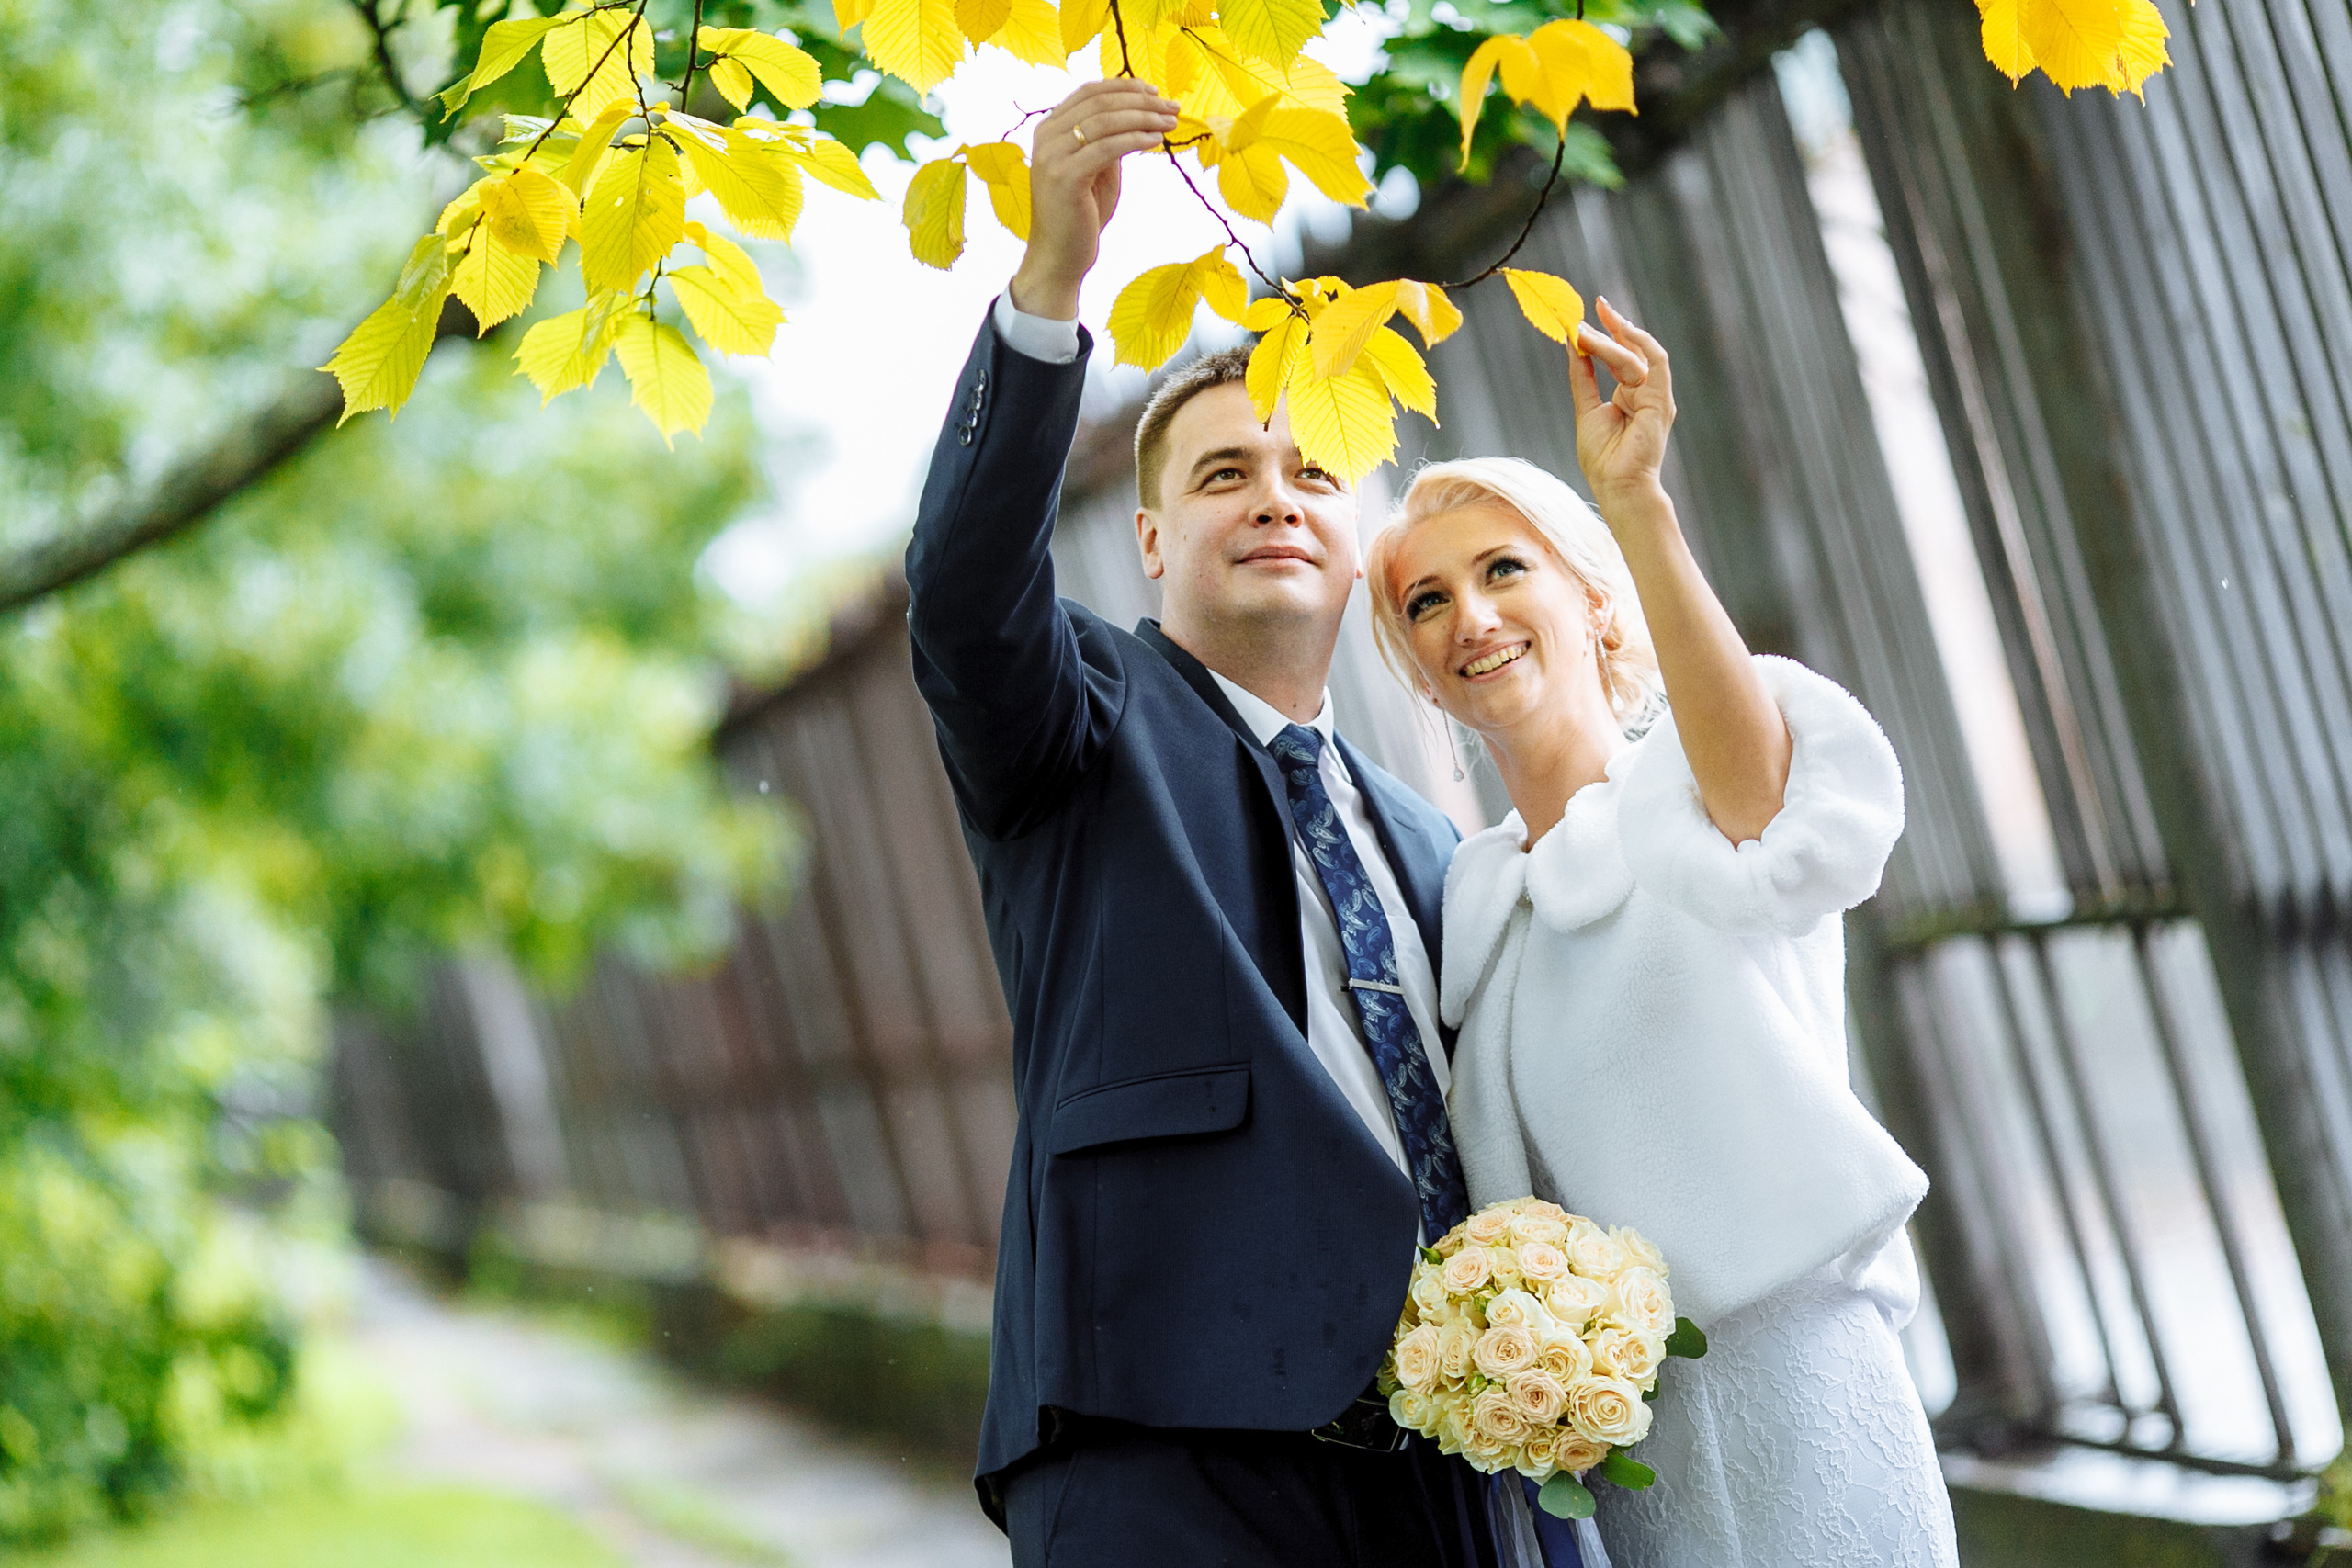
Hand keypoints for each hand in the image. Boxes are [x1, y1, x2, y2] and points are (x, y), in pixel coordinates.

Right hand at [1008, 80, 1178, 321]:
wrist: (1059, 258)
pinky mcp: (1064, 176)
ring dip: (1144, 117)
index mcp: (1049, 130)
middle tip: (1172, 107)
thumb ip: (1109, 141)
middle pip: (1099, 102)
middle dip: (1141, 101)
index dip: (1124, 86)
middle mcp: (1046, 137)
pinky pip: (1107, 147)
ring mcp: (1052, 156)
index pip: (1089, 92)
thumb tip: (1138, 114)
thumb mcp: (1098, 170)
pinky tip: (1157, 140)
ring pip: (1105, 120)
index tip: (1154, 92)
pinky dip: (1136, 139)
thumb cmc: (1081, 216)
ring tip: (1170, 121)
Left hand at [1569, 296, 1675, 511]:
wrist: (1617, 486)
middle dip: (1614, 326)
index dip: (1609, 332)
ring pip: (1636, 356)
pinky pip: (1655, 364)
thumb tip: (1572, 343)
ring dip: (1610, 341)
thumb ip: (1581, 376)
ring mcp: (1656, 396)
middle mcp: (1647, 392)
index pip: (1622, 355)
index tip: (1592, 311)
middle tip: (1595, 305)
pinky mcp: (1662, 401)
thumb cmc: (1603, 458)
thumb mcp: (1585, 408)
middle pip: (1631, 350)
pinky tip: (1619, 332)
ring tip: (1583, 331)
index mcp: (1631, 395)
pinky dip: (1637, 346)